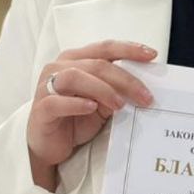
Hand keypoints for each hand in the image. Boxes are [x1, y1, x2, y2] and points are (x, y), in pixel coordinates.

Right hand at [27, 40, 156, 174]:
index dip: (128, 49)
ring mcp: (47, 86)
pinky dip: (76, 104)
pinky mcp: (41, 108)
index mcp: (76, 59)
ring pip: (75, 77)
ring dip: (102, 89)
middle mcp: (59, 67)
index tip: (151, 55)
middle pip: (96, 64)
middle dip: (125, 79)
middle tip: (145, 96)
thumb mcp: (102, 104)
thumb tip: (143, 89)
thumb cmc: (76, 119)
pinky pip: (57, 101)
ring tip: (120, 105)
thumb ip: (116, 91)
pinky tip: (91, 108)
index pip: (105, 48)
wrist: (49, 146)